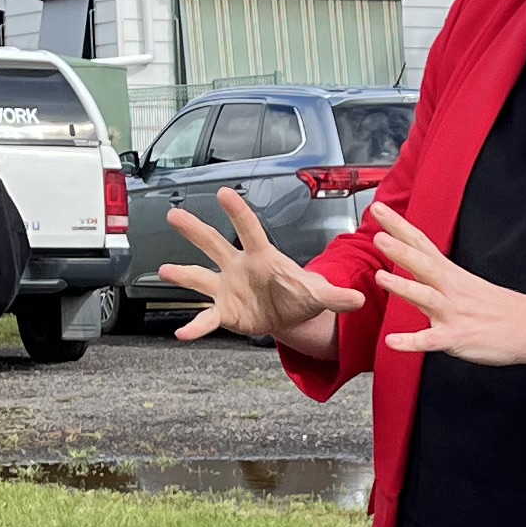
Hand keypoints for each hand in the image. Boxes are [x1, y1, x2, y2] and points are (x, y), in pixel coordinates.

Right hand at [163, 190, 365, 352]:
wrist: (287, 314)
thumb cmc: (299, 294)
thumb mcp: (319, 295)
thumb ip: (336, 297)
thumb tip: (360, 299)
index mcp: (263, 256)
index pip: (250, 230)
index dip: (238, 212)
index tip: (223, 193)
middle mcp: (239, 266)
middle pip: (214, 244)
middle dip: (195, 230)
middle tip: (174, 215)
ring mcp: (227, 287)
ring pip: (200, 276)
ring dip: (183, 274)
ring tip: (165, 270)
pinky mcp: (224, 311)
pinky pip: (207, 317)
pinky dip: (196, 326)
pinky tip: (183, 333)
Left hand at [367, 203, 525, 392]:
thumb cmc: (500, 309)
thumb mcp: (467, 285)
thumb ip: (435, 279)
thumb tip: (409, 269)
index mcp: (452, 275)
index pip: (421, 244)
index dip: (399, 226)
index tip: (379, 210)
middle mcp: (452, 290)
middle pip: (423, 264)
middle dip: (399, 248)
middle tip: (378, 233)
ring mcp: (455, 314)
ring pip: (426, 298)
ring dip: (403, 287)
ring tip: (380, 278)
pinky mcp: (458, 338)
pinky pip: (431, 341)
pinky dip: (411, 341)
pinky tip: (393, 341)